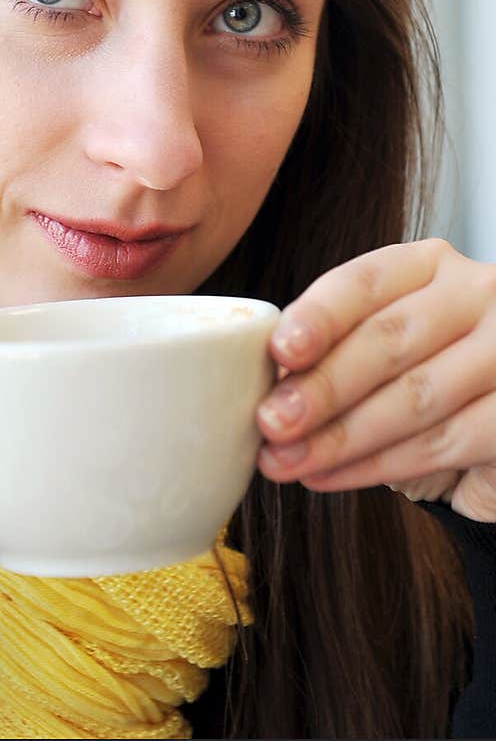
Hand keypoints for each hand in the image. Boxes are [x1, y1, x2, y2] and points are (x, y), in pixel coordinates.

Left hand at [254, 240, 495, 521]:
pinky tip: (332, 475)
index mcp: (429, 265)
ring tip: (287, 460)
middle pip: (389, 339)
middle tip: (271, 422)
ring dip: (341, 436)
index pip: (366, 280)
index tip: (279, 350)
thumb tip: (267, 380)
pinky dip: (380, 465)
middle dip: (322, 387)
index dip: (320, 316)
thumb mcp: (378, 346)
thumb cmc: (420, 376)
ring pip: (415, 397)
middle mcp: (477, 294)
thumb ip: (332, 348)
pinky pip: (445, 441)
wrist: (489, 432)